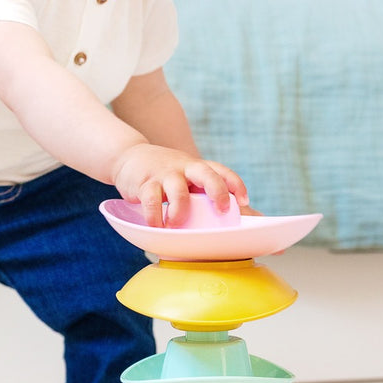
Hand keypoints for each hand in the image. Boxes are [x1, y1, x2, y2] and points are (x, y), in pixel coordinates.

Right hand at [111, 143, 248, 226]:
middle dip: (217, 191)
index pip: (222, 171)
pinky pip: (151, 199)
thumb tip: (254, 216)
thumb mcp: (190, 178)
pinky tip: (156, 225)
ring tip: (176, 224)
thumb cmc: (166, 174)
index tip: (244, 201)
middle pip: (206, 174)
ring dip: (180, 211)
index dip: (235, 184)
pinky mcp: (144, 183)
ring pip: (178, 190)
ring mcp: (165, 174)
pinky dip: (155, 216)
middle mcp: (184, 168)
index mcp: (199, 168)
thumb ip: (212, 194)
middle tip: (222, 210)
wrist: (129, 157)